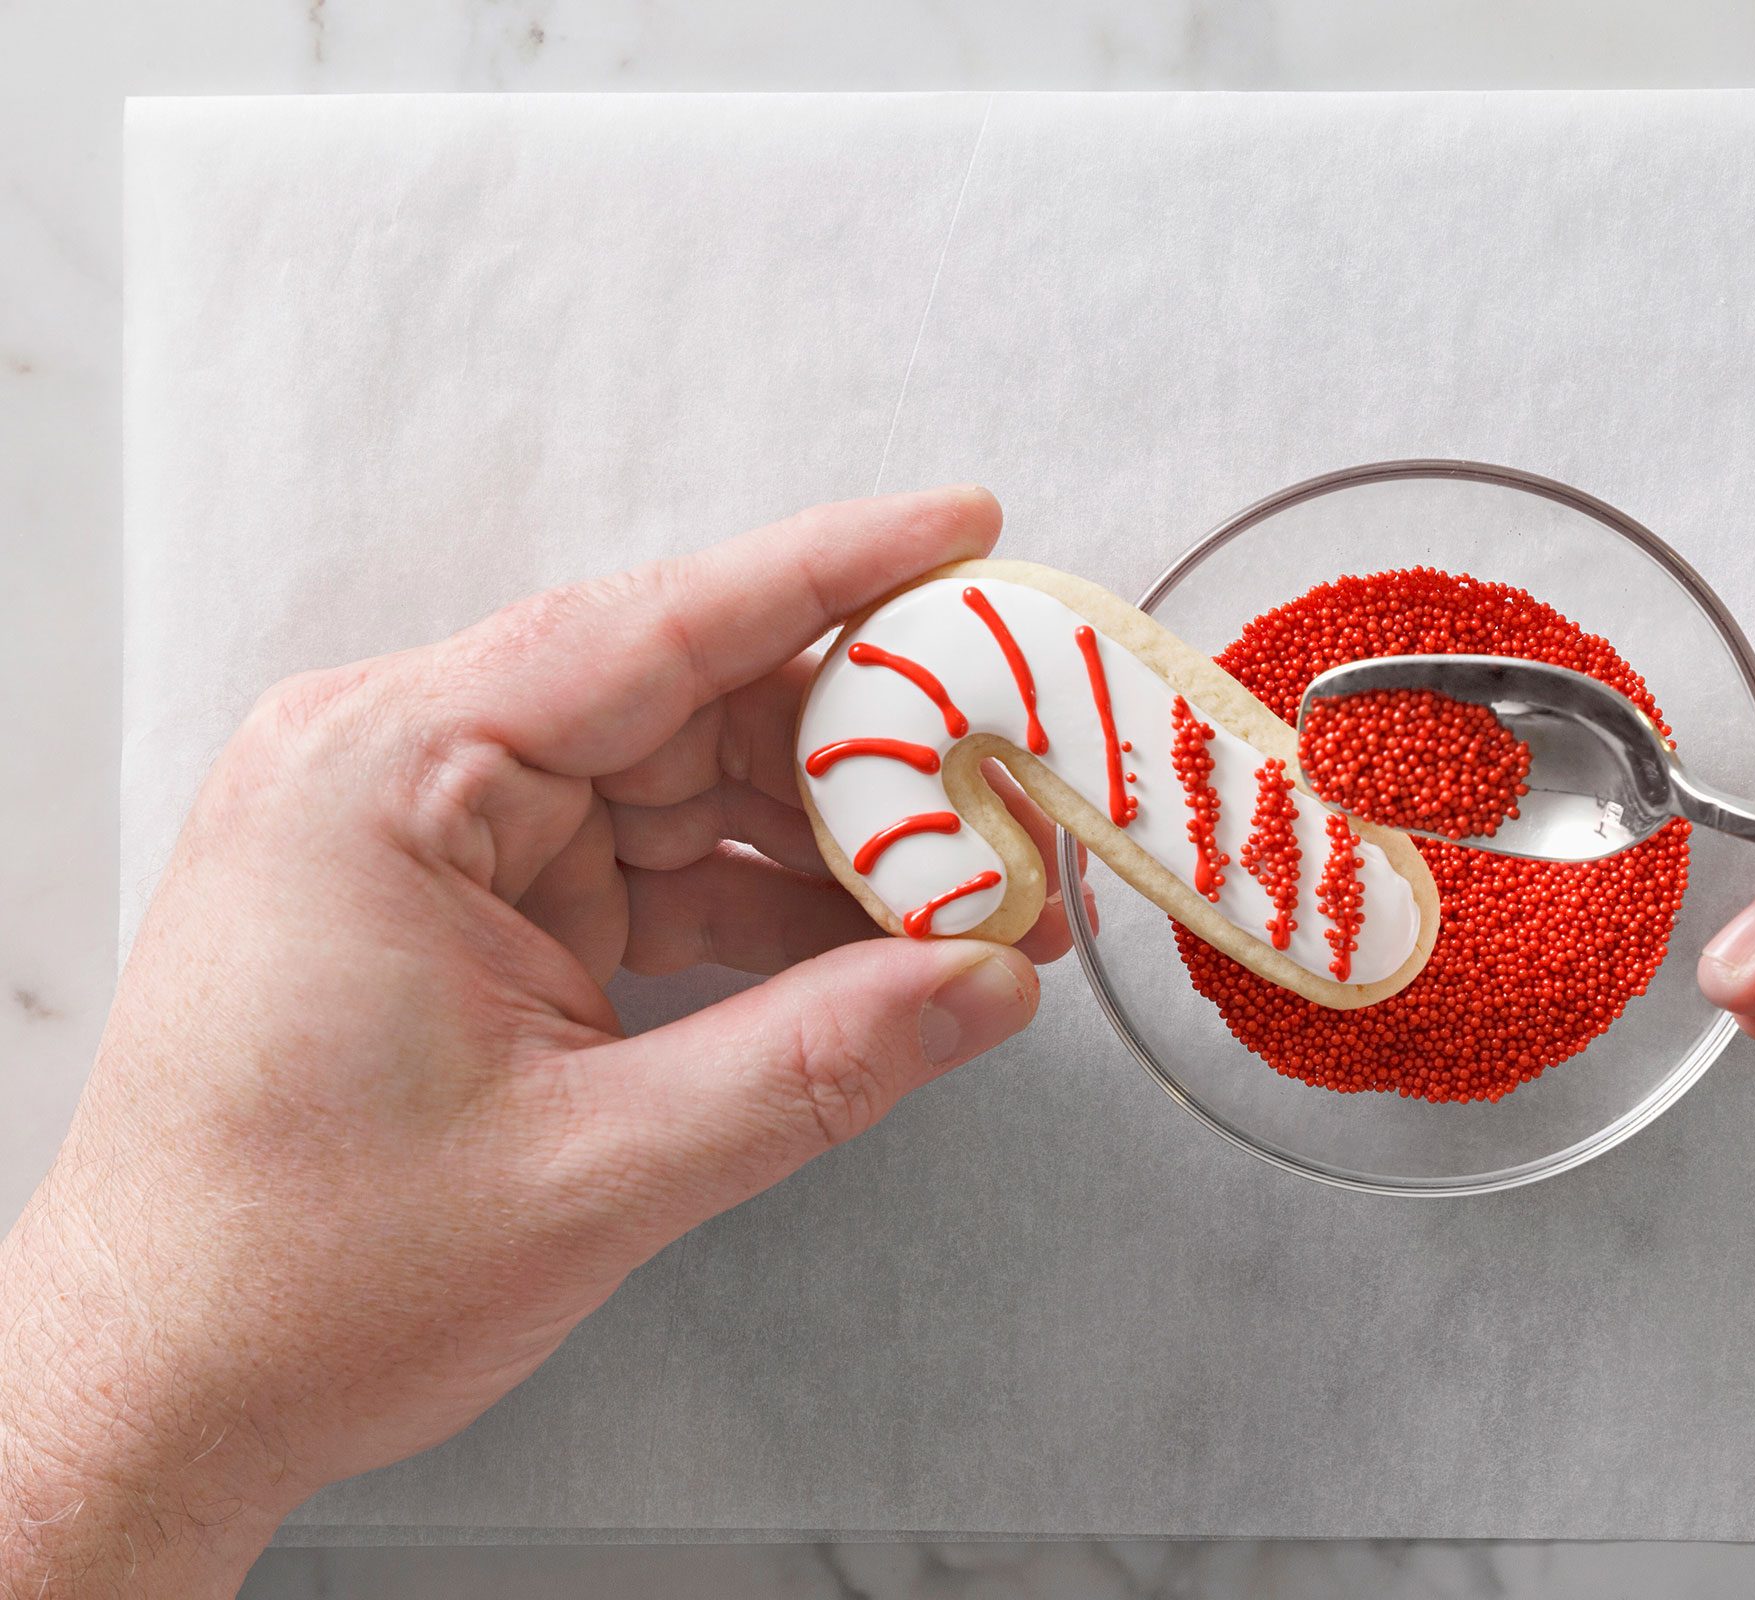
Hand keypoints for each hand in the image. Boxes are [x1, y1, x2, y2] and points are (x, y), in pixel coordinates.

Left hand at [0, 487, 1065, 1596]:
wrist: (161, 1391)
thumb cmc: (304, 1278)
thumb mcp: (593, 1169)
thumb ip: (814, 1060)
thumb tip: (990, 983)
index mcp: (389, 774)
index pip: (652, 627)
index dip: (832, 575)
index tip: (966, 528)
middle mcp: (405, 771)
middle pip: (685, 702)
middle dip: (867, 746)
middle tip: (1023, 773)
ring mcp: (436, 841)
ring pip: (681, 787)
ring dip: (830, 841)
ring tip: (984, 890)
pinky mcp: (469, 910)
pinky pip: (648, 868)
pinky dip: (761, 905)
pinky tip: (881, 944)